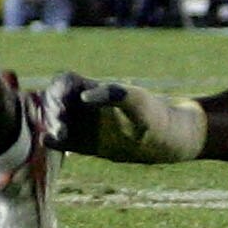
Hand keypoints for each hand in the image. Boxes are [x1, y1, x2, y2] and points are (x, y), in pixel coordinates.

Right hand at [47, 72, 205, 162]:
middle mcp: (89, 106)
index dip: (56, 91)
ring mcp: (88, 125)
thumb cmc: (161, 120)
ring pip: (57, 120)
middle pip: (55, 100)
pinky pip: (64, 142)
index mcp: (98, 90)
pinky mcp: (91, 145)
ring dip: (51, 126)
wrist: (176, 141)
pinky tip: (50, 143)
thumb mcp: (142, 106)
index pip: (65, 82)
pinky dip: (53, 141)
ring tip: (60, 138)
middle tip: (62, 129)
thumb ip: (117, 96)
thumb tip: (86, 96)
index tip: (62, 107)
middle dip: (52, 111)